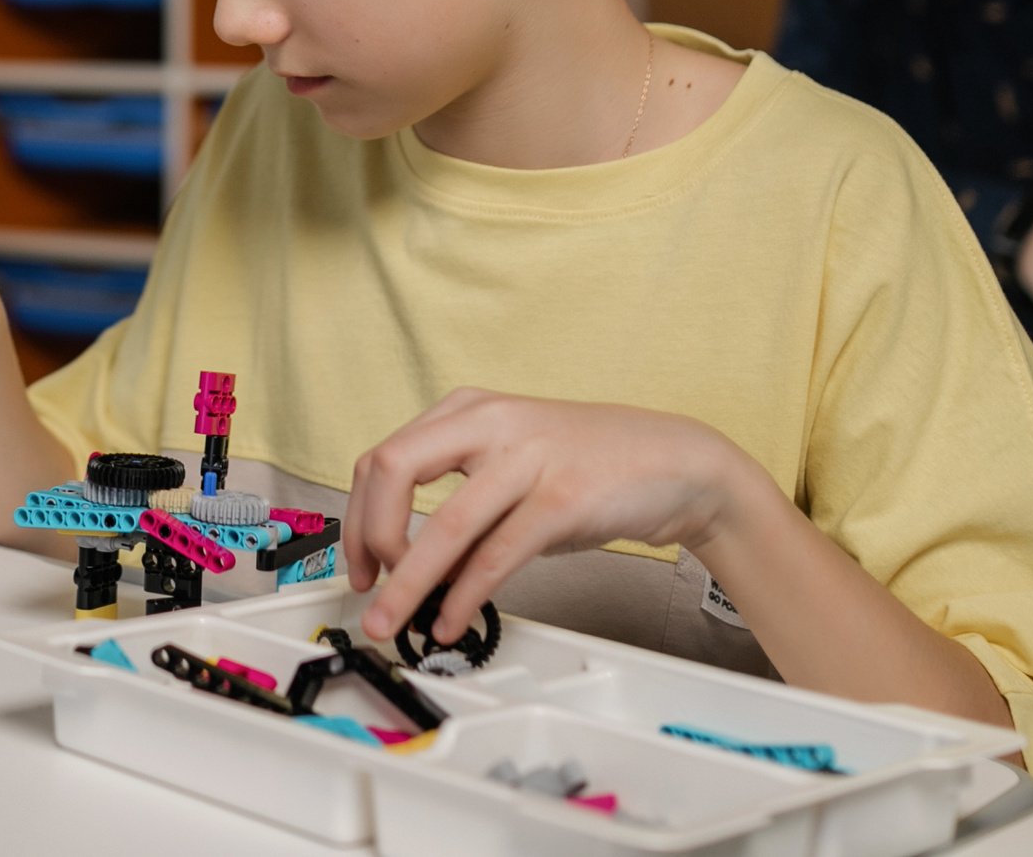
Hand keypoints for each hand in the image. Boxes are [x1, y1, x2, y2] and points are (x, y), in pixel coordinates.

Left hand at [342, 388, 757, 647]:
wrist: (675, 462)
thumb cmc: (587, 466)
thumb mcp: (510, 471)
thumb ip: (461, 510)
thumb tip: (409, 573)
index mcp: (466, 410)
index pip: (381, 458)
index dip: (358, 518)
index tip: (359, 564)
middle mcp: (489, 423)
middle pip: (392, 471)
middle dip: (368, 538)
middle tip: (369, 589)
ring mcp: (527, 457)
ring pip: (444, 524)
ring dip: (407, 585)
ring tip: (392, 623)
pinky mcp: (562, 499)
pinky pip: (496, 556)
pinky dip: (465, 597)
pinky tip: (454, 621)